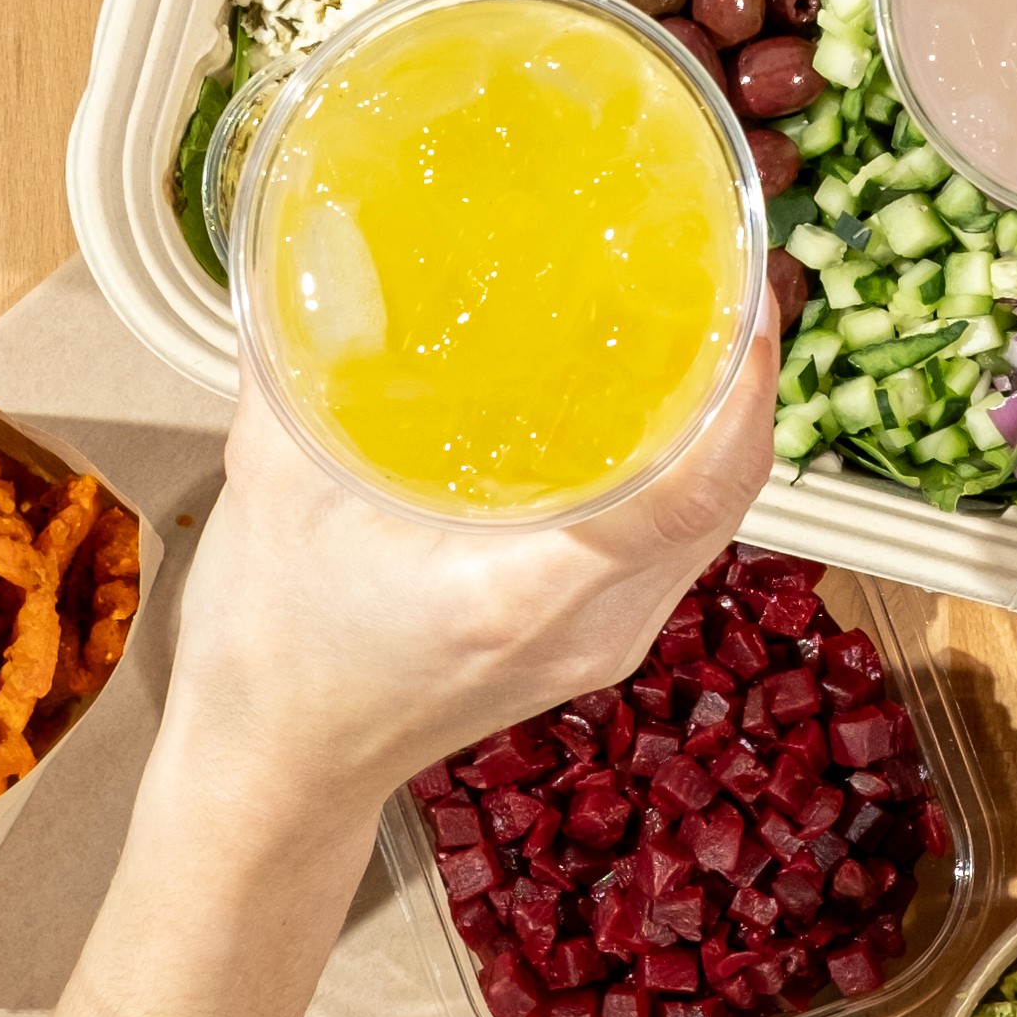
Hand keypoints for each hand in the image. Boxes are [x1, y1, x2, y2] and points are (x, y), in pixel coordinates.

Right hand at [162, 325, 778, 830]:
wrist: (276, 776)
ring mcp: (607, 640)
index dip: (739, 390)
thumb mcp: (274, 488)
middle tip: (725, 269)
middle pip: (726, 494)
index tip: (743, 294)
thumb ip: (302, 360)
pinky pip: (679, 539)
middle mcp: (592, 622)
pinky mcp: (599, 639)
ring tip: (703, 315)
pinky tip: (655, 401)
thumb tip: (321, 240)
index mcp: (523, 592)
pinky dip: (688, 465)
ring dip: (723, 420)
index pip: (687, 493)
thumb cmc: (271, 652)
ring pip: (713, 517)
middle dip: (745, 378)